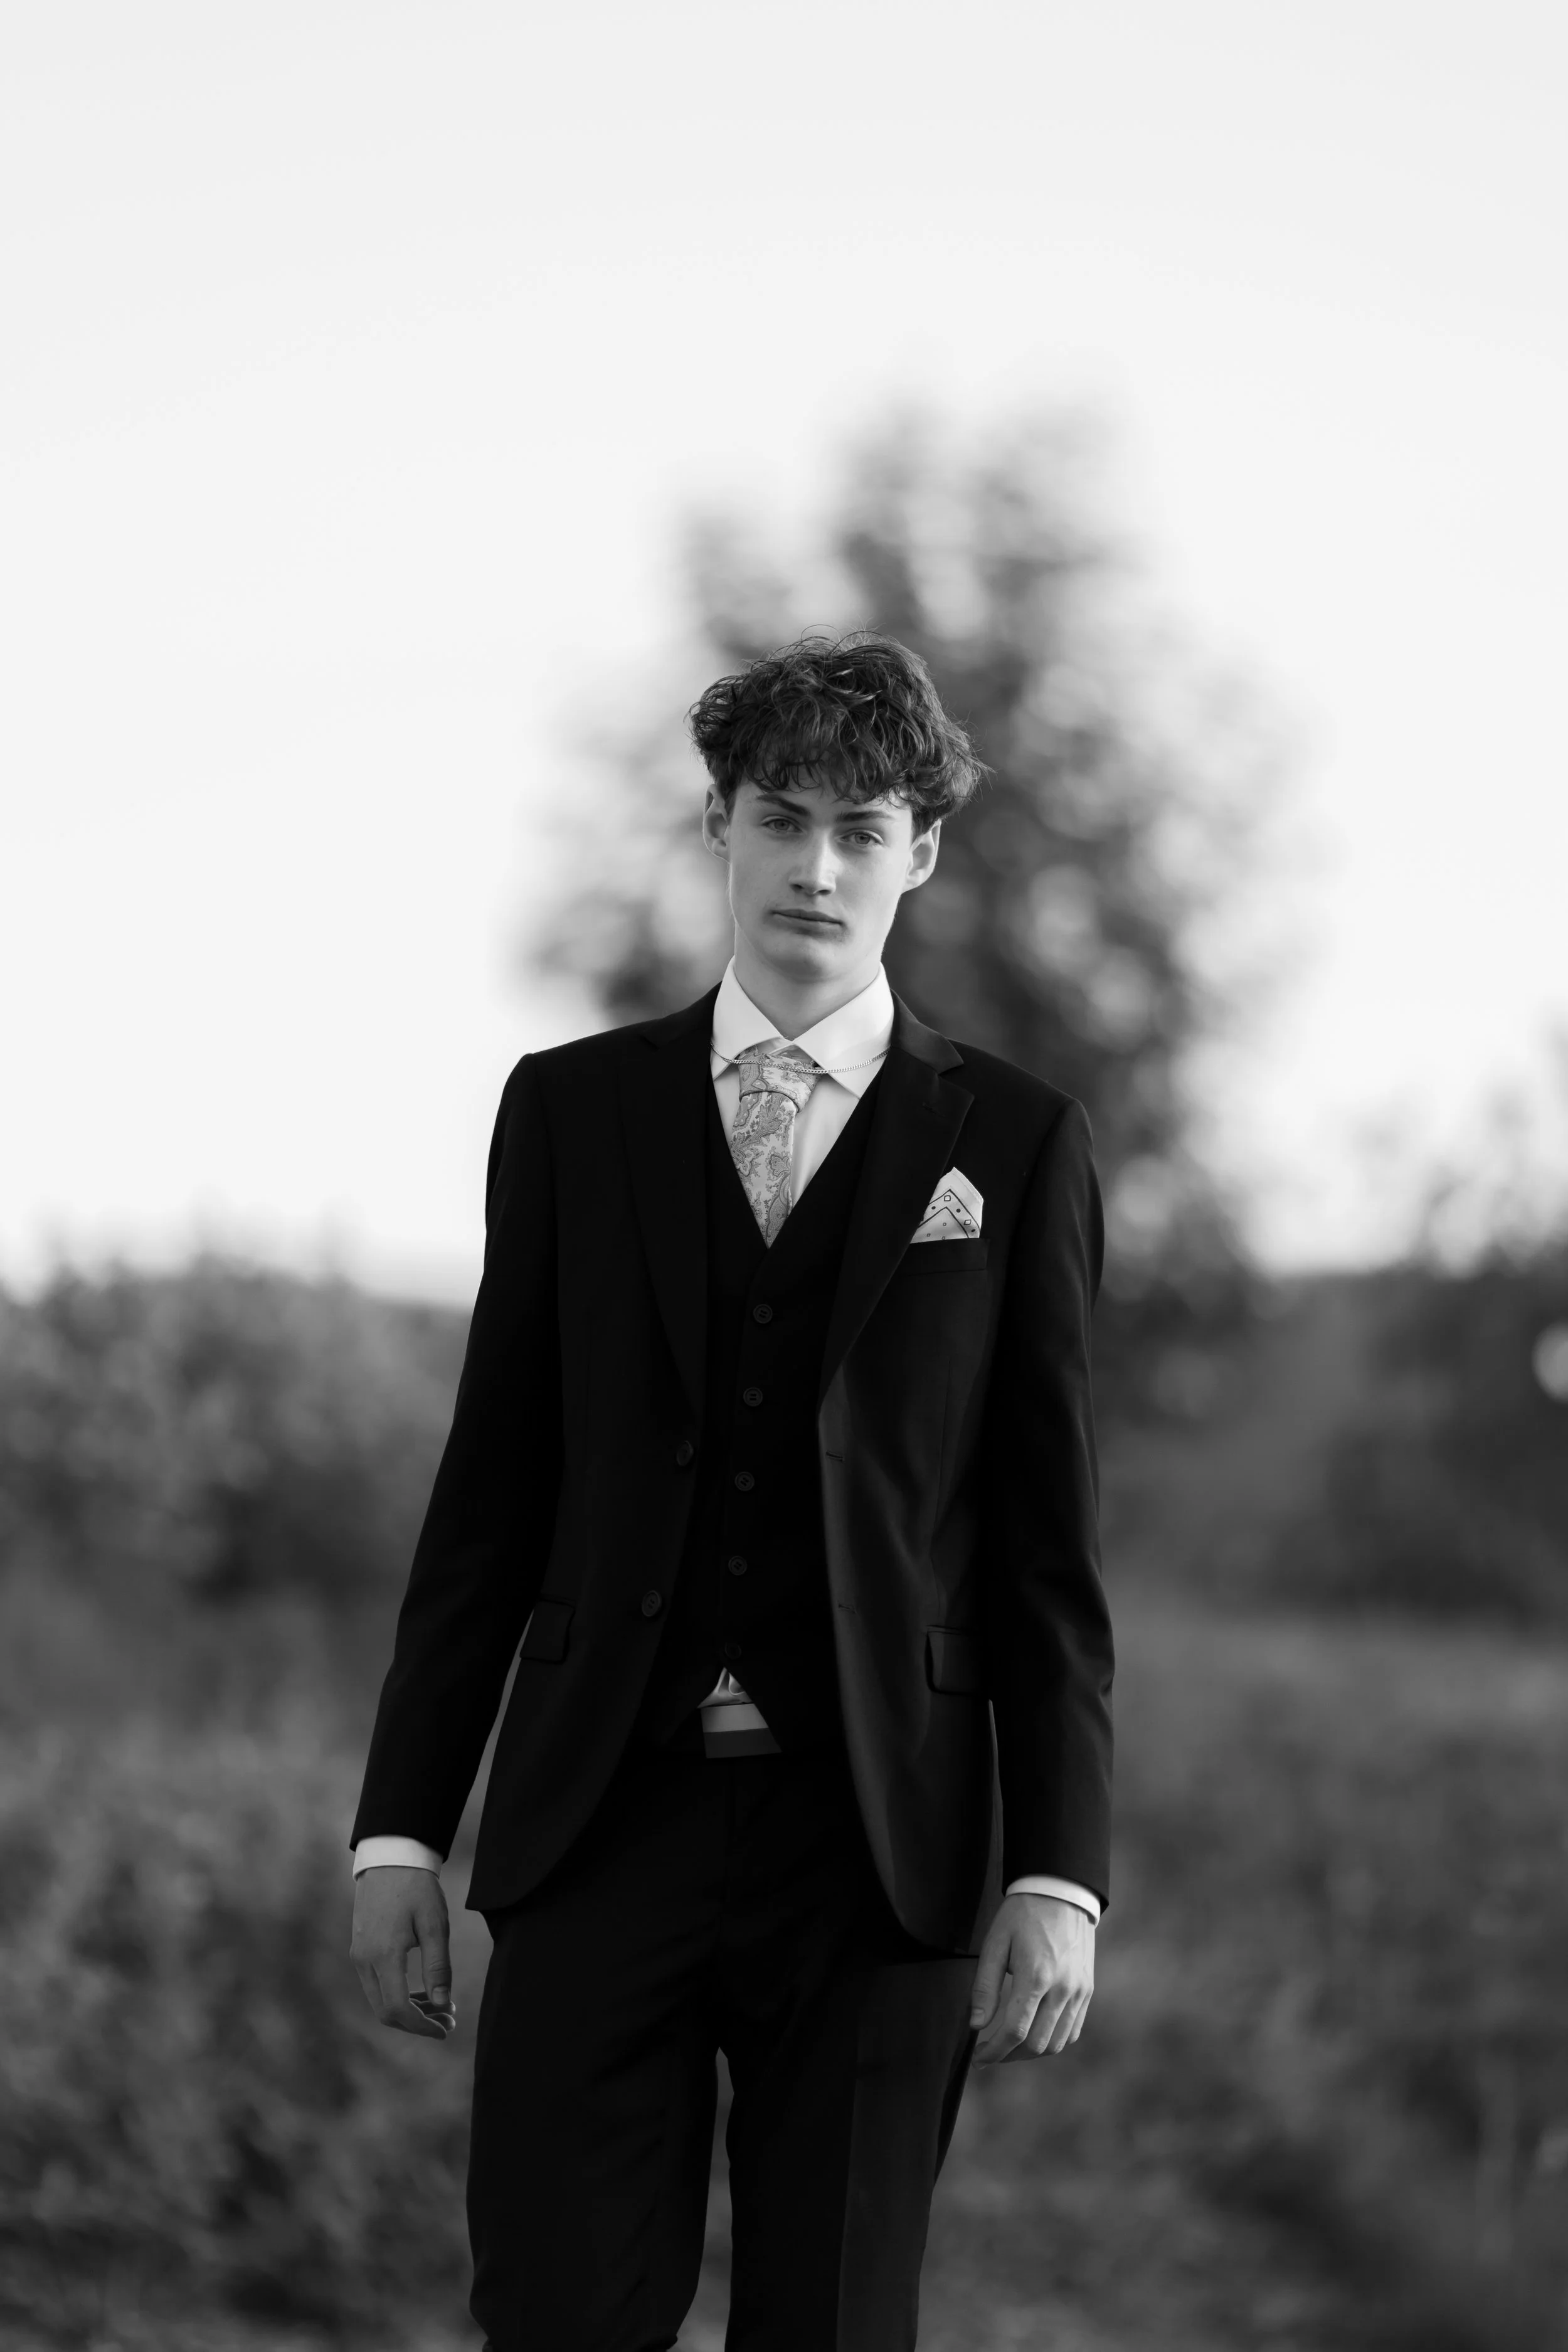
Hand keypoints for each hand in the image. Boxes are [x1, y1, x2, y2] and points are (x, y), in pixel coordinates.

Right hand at [350, 1865, 455, 2040]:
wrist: (391, 1857)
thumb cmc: (417, 1887)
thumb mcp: (434, 1924)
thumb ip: (438, 1966)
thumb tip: (442, 2003)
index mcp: (383, 1955)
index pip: (398, 2009)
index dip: (423, 2027)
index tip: (446, 2029)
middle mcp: (364, 1960)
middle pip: (386, 2012)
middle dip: (418, 2022)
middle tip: (448, 2018)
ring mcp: (358, 1955)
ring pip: (380, 2000)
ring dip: (408, 2010)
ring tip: (440, 2004)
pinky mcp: (359, 1949)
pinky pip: (376, 1985)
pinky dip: (397, 1994)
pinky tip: (421, 1989)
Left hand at [969, 1892, 1093, 2064]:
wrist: (1060, 1892)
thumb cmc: (1022, 1915)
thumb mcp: (995, 1944)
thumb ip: (985, 1987)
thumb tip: (976, 2025)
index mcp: (1036, 1976)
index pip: (1014, 2031)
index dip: (993, 2052)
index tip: (978, 2058)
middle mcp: (1062, 1988)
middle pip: (1036, 2044)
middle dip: (1009, 2056)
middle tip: (990, 2053)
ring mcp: (1079, 1991)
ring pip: (1056, 2043)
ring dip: (1030, 2053)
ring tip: (1010, 2047)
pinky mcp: (1087, 1990)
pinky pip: (1072, 2031)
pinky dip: (1052, 2041)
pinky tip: (1034, 2034)